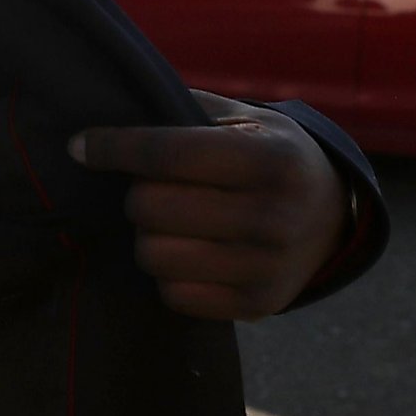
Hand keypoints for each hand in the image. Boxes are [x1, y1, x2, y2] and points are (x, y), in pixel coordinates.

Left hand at [72, 91, 350, 319]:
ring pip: (153, 254)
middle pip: (149, 207)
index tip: (79, 146)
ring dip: (147, 235)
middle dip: (137, 192)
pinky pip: (172, 294)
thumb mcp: (245, 119)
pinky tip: (188, 251)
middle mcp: (275, 217)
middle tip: (152, 188)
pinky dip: (167, 272)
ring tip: (170, 222)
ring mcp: (267, 267)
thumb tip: (107, 110)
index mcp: (271, 160)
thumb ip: (183, 110)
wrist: (335, 218)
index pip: (166, 154)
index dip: (112, 148)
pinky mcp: (257, 305)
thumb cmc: (269, 156)